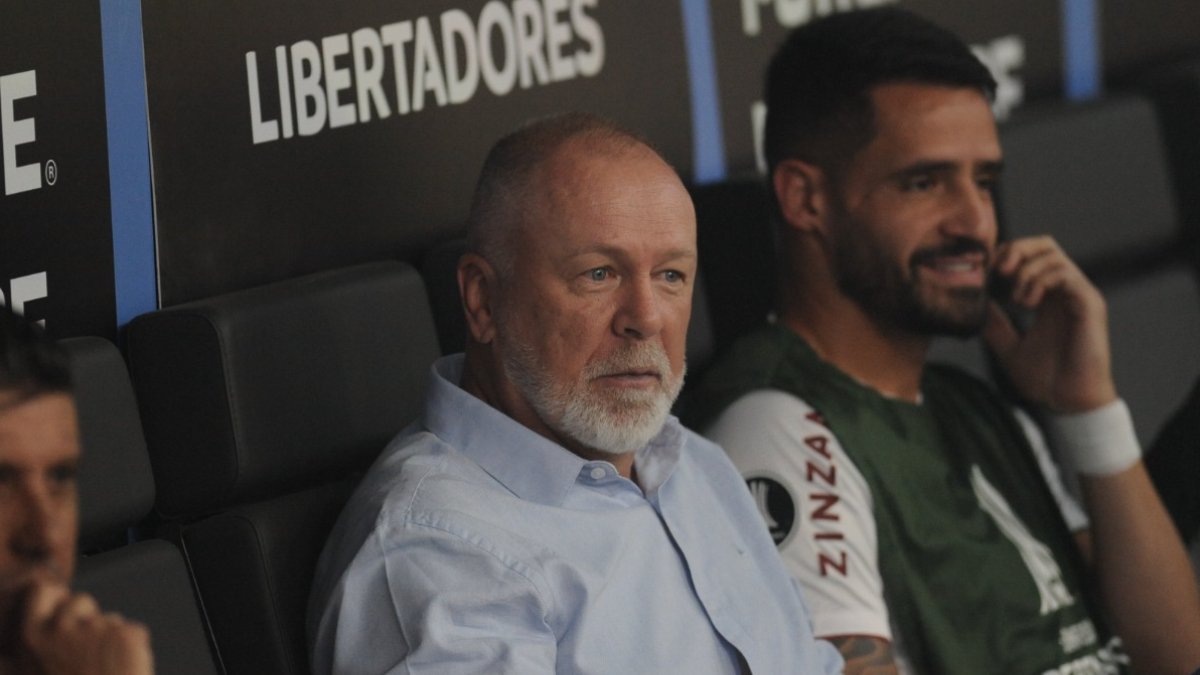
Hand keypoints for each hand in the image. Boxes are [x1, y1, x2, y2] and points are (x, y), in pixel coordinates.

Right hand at [12, 580, 153, 674]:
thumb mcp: (29, 674)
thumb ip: (14, 663)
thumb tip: (3, 658)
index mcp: (33, 637)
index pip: (42, 591)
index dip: (54, 595)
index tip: (59, 601)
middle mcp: (62, 627)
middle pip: (80, 600)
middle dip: (86, 617)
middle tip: (85, 651)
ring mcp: (96, 629)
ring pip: (108, 620)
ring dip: (109, 637)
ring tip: (102, 669)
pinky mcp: (126, 635)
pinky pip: (132, 631)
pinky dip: (132, 647)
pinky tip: (122, 668)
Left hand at [982, 236, 1116, 412]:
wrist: (1068, 403)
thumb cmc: (1045, 379)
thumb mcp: (1008, 347)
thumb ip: (995, 324)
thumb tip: (978, 303)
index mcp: (1047, 297)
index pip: (1030, 255)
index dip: (1005, 254)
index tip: (985, 271)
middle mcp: (1065, 291)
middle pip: (1044, 244)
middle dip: (1016, 250)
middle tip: (998, 271)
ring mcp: (1080, 295)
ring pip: (1053, 255)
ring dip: (1026, 271)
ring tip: (1016, 300)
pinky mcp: (1090, 304)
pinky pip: (1065, 275)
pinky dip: (1040, 282)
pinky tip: (1027, 304)